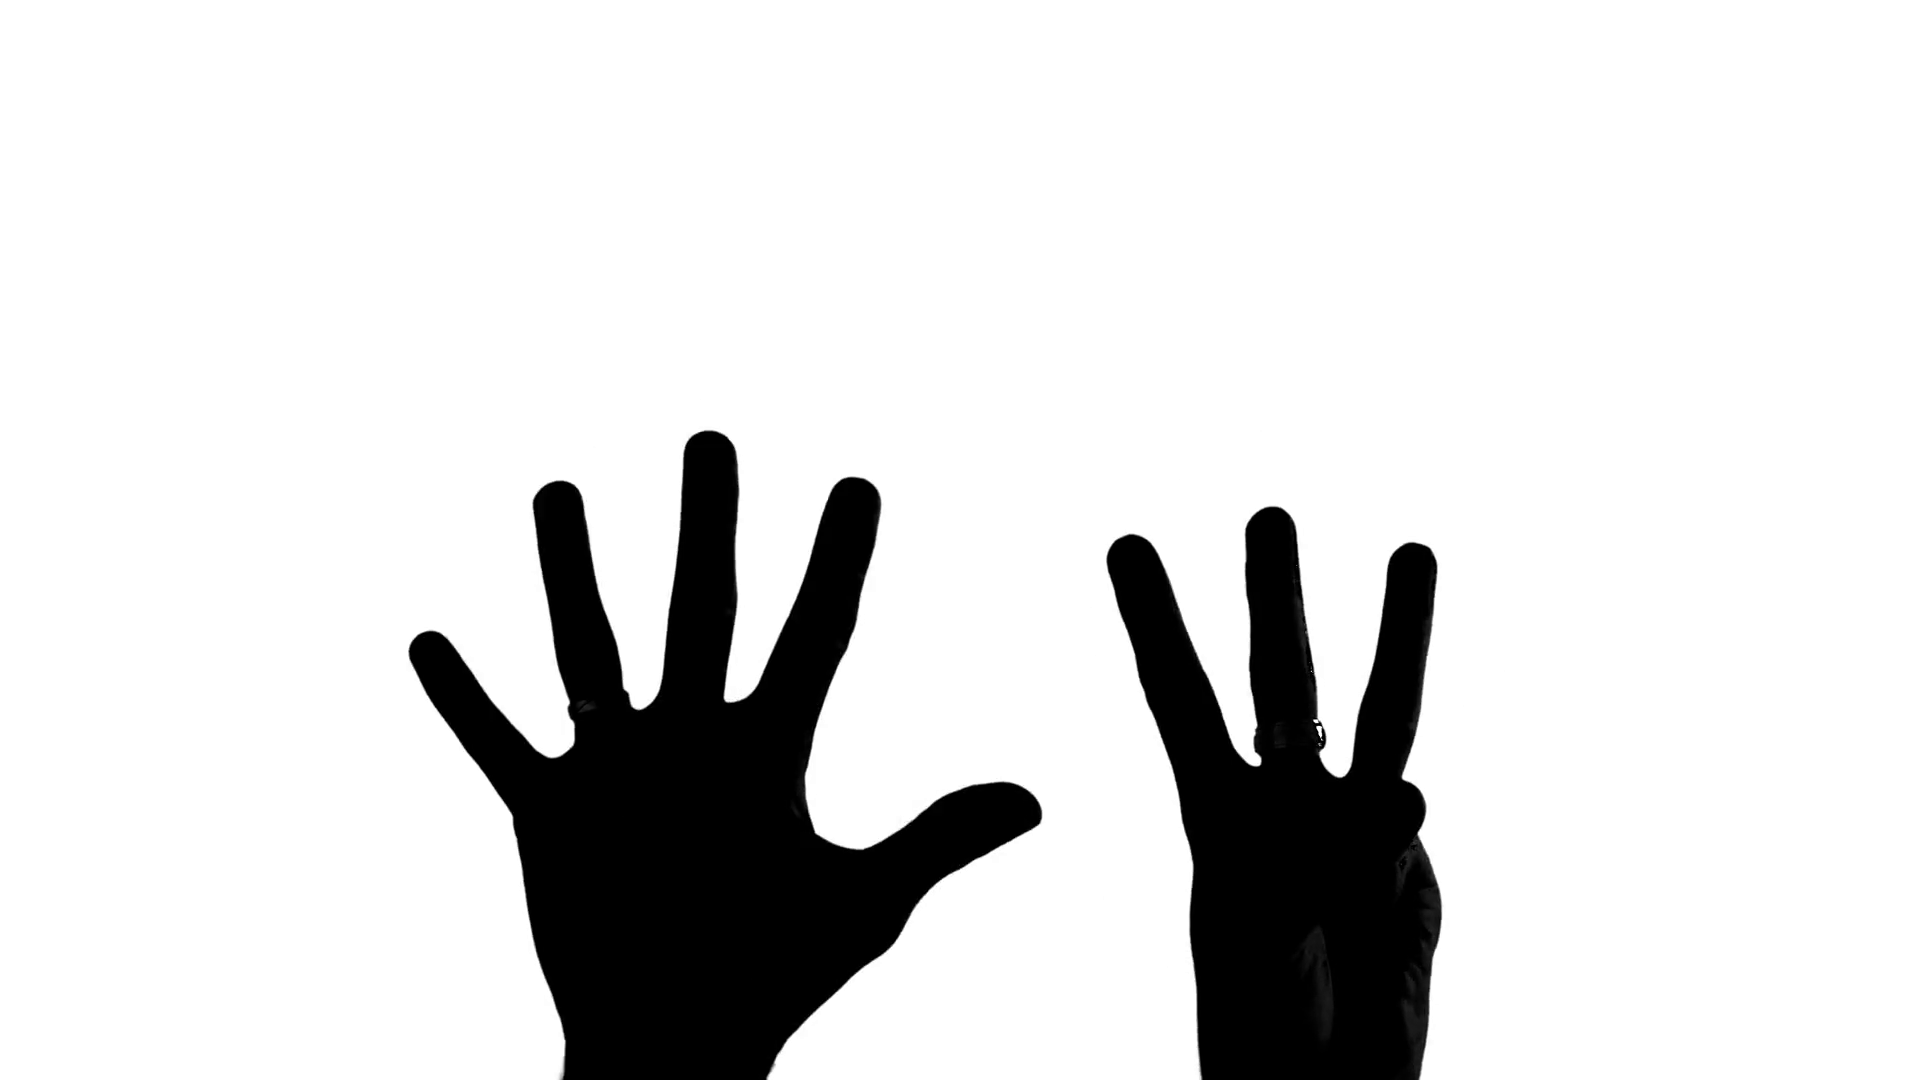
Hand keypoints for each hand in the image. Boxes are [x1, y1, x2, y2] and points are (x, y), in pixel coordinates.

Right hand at [410, 432, 1041, 1077]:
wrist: (676, 1048)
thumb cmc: (774, 979)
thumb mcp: (862, 904)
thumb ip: (938, 839)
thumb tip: (1039, 798)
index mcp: (772, 751)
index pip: (816, 636)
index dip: (839, 563)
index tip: (860, 482)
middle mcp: (694, 739)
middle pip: (701, 609)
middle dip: (709, 523)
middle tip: (713, 436)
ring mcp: (617, 770)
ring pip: (589, 648)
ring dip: (571, 573)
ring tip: (559, 488)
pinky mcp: (546, 815)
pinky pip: (495, 744)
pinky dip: (461, 701)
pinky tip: (427, 638)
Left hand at [1107, 508, 1439, 1078]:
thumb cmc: (1262, 1035)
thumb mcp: (1265, 945)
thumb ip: (1326, 865)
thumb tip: (1403, 792)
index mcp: (1213, 820)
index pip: (1176, 697)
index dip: (1154, 620)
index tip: (1126, 543)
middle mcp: (1277, 807)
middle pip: (1276, 681)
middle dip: (1272, 598)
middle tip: (1269, 512)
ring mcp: (1343, 830)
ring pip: (1370, 714)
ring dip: (1393, 633)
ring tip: (1412, 547)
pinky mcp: (1401, 869)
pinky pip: (1406, 813)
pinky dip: (1406, 806)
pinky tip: (1407, 806)